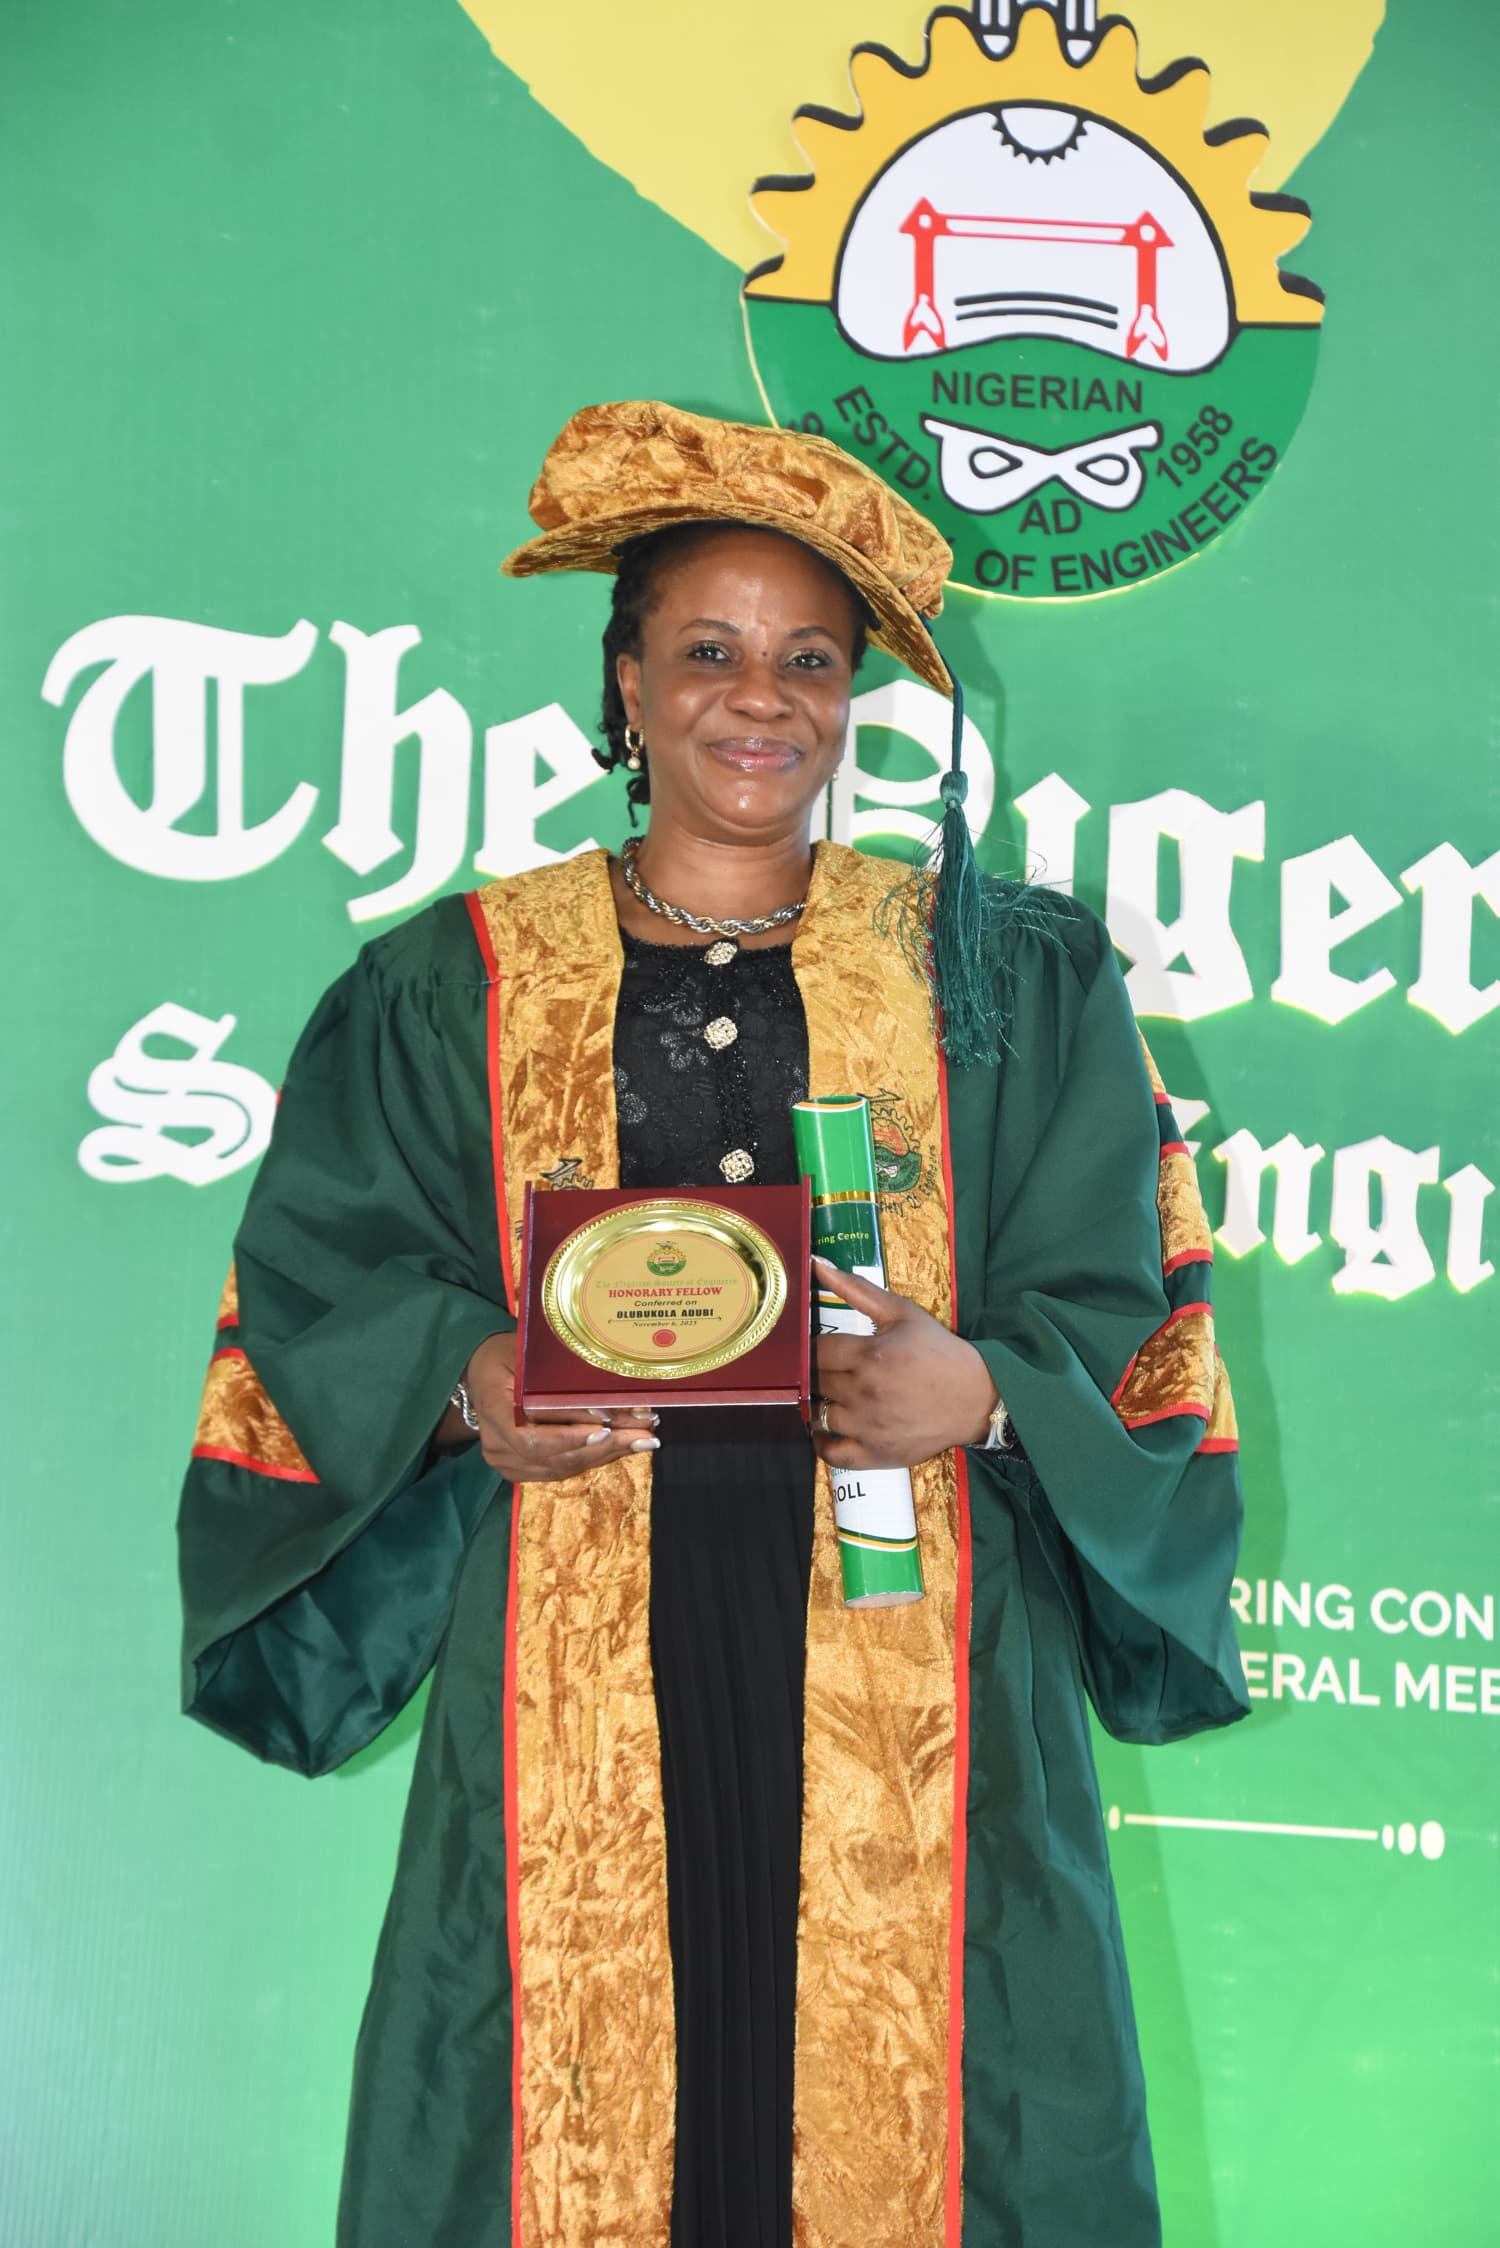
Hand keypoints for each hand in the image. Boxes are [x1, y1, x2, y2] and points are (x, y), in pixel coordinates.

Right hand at [453, 1332, 659, 1482]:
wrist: (481, 1373)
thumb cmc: (507, 1356)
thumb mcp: (528, 1356)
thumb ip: (556, 1383)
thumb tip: (605, 1406)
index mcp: (492, 1409)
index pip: (529, 1438)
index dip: (567, 1438)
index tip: (604, 1430)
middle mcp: (495, 1444)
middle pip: (553, 1457)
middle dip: (604, 1447)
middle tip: (644, 1436)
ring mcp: (506, 1462)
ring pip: (562, 1467)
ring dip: (606, 1454)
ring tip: (642, 1440)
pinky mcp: (520, 1469)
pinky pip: (561, 1469)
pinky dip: (593, 1457)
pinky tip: (622, 1446)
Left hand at [811, 1258, 998, 1469]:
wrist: (976, 1397)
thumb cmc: (938, 1352)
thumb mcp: (902, 1313)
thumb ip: (856, 1289)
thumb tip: (816, 1264)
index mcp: (869, 1356)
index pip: (817, 1351)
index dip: (813, 1346)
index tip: (819, 1347)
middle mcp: (864, 1392)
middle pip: (816, 1381)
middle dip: (819, 1373)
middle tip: (829, 1370)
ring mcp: (868, 1426)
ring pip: (819, 1415)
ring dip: (821, 1404)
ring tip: (833, 1396)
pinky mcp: (875, 1453)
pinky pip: (831, 1454)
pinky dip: (822, 1442)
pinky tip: (826, 1429)